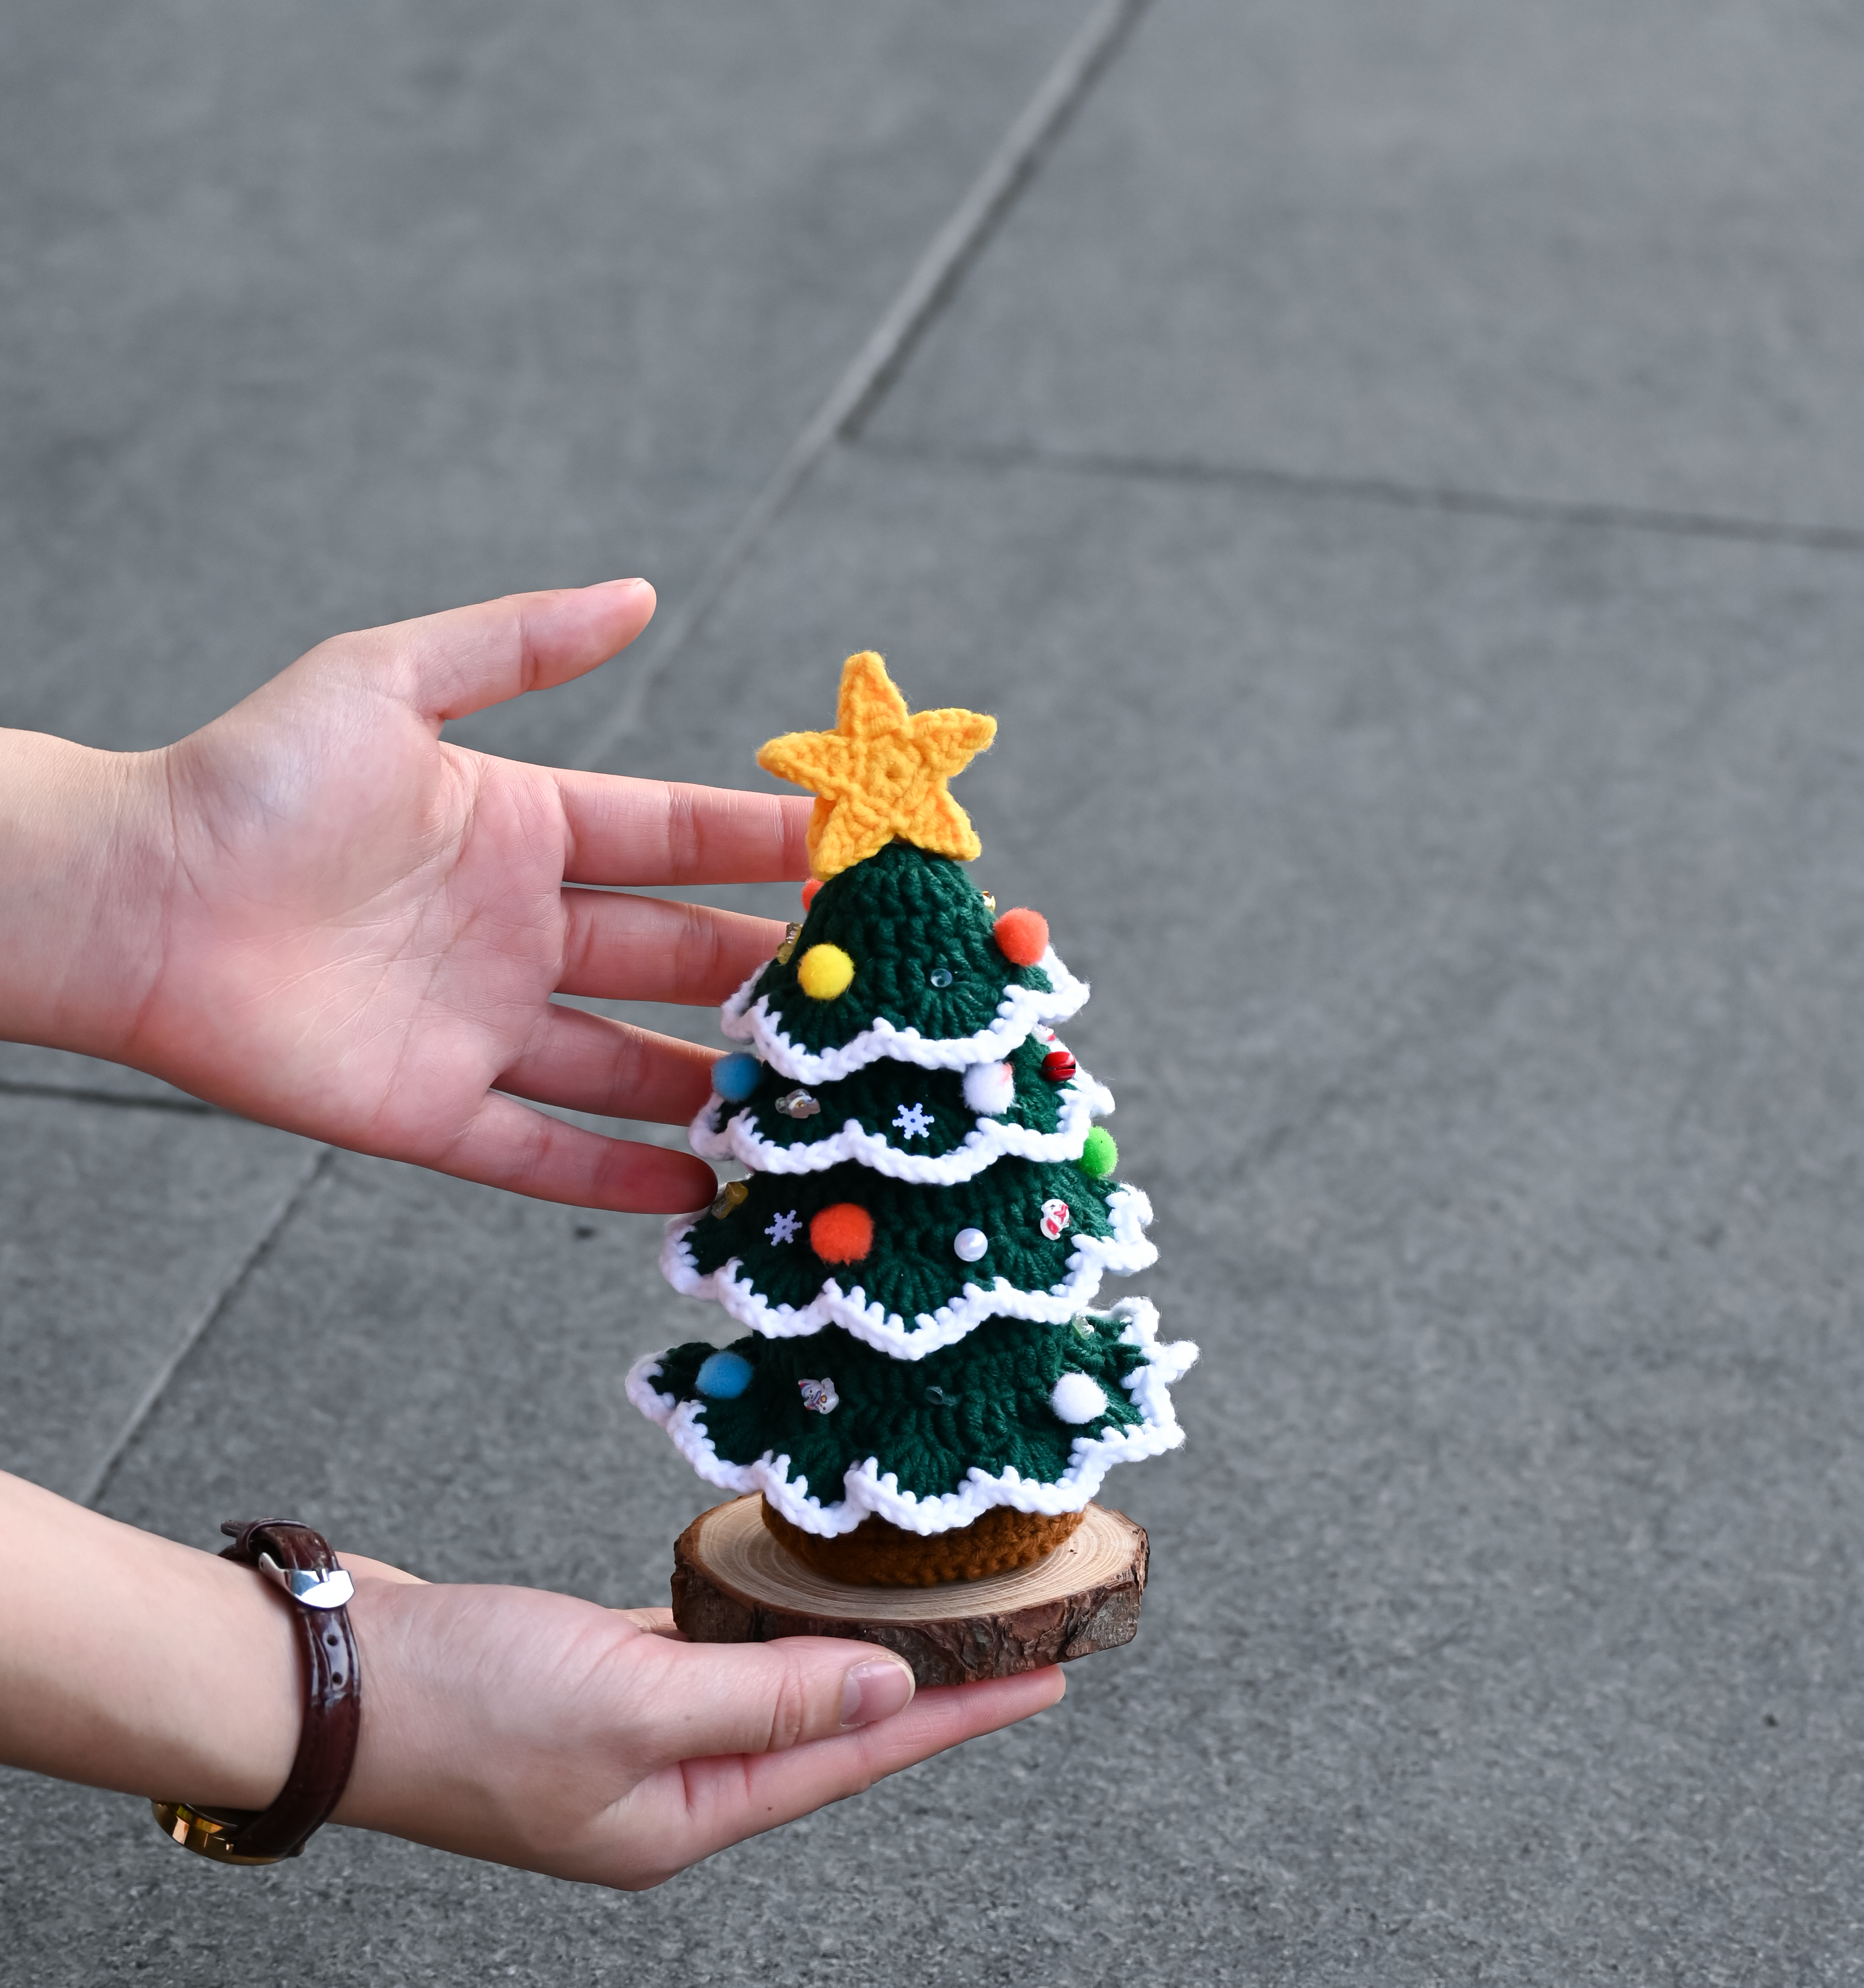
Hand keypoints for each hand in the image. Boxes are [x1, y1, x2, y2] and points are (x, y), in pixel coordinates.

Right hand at [0, 1478, 1064, 1889]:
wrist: (329, 1677)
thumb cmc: (465, 1705)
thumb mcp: (634, 1705)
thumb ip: (767, 1700)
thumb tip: (886, 1688)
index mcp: (684, 1817)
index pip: (856, 1760)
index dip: (956, 1712)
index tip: (1043, 1675)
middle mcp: (667, 1784)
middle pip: (823, 1726)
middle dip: (914, 1679)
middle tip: (998, 1629)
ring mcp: (627, 1731)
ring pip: (766, 1680)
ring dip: (834, 1642)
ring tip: (913, 1602)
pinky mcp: (591, 1675)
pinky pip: (701, 1644)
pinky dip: (747, 1614)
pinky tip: (774, 1582)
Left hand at [1, 579, 809, 1210]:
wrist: (136, 899)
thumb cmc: (254, 777)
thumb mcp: (390, 680)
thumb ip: (516, 642)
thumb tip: (640, 593)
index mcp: (522, 829)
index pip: (672, 838)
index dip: (761, 843)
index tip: (852, 850)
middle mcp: (517, 932)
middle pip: (669, 954)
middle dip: (760, 967)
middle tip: (858, 983)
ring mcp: (481, 1025)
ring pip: (627, 1063)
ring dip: (711, 1078)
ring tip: (805, 1095)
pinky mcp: (433, 1110)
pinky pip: (546, 1153)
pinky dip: (620, 1176)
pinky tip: (702, 1183)